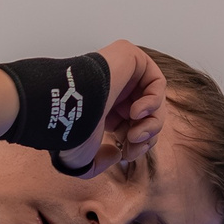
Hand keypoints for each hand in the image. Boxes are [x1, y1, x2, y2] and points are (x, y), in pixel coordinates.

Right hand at [57, 41, 166, 179]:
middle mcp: (113, 90)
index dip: (136, 143)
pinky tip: (136, 112)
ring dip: (151, 123)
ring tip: (137, 133)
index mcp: (102, 109)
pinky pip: (156, 82)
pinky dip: (153, 101)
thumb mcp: (81, 160)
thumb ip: (97, 165)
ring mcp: (122, 73)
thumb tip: (117, 154)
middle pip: (146, 115)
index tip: (127, 153)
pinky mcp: (130, 57)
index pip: (131, 125)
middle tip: (135, 145)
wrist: (67, 105)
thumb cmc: (68, 128)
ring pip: (154, 101)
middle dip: (146, 135)